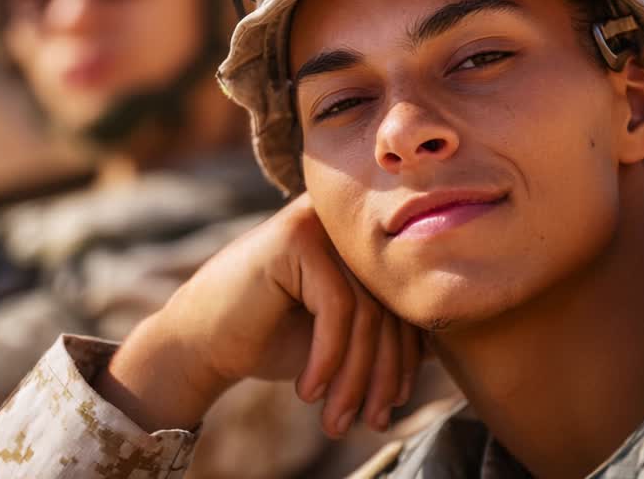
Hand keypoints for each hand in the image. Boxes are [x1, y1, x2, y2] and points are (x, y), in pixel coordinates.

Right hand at [97, 193, 423, 437]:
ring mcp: (318, 222)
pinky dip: (327, 359)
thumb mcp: (341, 339)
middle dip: (381, 375)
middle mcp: (343, 222)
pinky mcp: (295, 237)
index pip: (402, 301)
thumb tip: (444, 351)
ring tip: (335, 419)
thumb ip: (384, 330)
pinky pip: (336, 308)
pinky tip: (308, 392)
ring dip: (353, 377)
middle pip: (387, 306)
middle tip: (371, 422)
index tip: (391, 407)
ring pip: (364, 312)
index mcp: (359, 240)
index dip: (404, 360)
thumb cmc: (273, 340)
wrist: (199, 341)